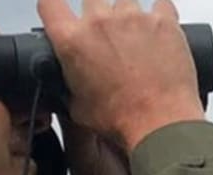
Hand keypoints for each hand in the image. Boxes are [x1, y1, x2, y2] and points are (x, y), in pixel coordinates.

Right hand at [37, 0, 205, 151]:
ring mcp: (133, 18)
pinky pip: (161, 4)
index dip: (54, 7)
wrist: (160, 124)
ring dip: (128, 16)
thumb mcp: (78, 108)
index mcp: (72, 41)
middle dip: (97, 15)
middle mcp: (100, 22)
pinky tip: (160, 31)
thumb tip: (71, 84)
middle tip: (108, 39)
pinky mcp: (163, 21)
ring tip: (137, 41)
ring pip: (125, 0)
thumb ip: (69, 85)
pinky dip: (160, 15)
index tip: (62, 14)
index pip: (49, 3)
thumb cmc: (123, 119)